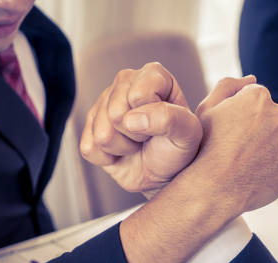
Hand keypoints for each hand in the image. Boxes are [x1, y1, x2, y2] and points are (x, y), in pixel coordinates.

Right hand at [79, 62, 202, 196]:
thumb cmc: (178, 149)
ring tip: (137, 144)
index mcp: (153, 75)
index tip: (163, 125)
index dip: (151, 118)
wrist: (163, 173)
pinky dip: (108, 159)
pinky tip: (121, 152)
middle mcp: (125, 82)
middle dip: (135, 134)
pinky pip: (88, 147)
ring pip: (102, 133)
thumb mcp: (188, 134)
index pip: (138, 95)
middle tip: (149, 137)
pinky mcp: (89, 126)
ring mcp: (103, 103)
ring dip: (123, 147)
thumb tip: (131, 119)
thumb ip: (169, 119)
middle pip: (115, 113)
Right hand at [182, 77, 277, 215]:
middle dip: (260, 129)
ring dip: (270, 147)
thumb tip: (252, 78)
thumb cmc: (205, 149)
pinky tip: (258, 173)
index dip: (241, 115)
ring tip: (248, 164)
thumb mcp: (206, 110)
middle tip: (238, 149)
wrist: (214, 190)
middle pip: (273, 117)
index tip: (231, 132)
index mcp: (258, 96)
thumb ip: (228, 86)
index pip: (256, 99)